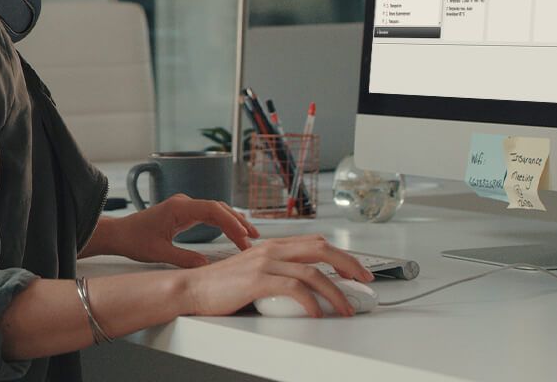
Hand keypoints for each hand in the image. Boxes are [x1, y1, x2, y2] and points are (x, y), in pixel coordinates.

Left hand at [107, 194, 259, 267]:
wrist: (119, 233)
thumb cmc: (134, 240)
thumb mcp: (159, 253)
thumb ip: (184, 259)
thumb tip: (207, 265)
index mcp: (179, 207)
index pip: (213, 210)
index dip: (231, 223)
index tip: (243, 237)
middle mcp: (184, 203)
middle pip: (219, 208)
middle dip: (238, 223)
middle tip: (253, 240)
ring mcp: (185, 207)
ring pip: (216, 210)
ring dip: (233, 222)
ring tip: (250, 237)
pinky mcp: (185, 213)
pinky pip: (209, 215)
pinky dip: (223, 223)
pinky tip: (233, 232)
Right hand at [180, 235, 375, 317]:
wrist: (192, 288)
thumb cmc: (221, 285)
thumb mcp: (254, 272)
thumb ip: (278, 273)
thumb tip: (306, 287)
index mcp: (273, 246)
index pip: (316, 243)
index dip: (341, 255)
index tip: (357, 270)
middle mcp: (271, 249)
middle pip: (321, 249)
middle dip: (348, 265)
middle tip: (365, 281)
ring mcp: (264, 263)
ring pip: (312, 272)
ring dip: (335, 291)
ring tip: (346, 307)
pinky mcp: (257, 280)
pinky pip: (294, 288)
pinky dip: (311, 302)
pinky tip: (317, 312)